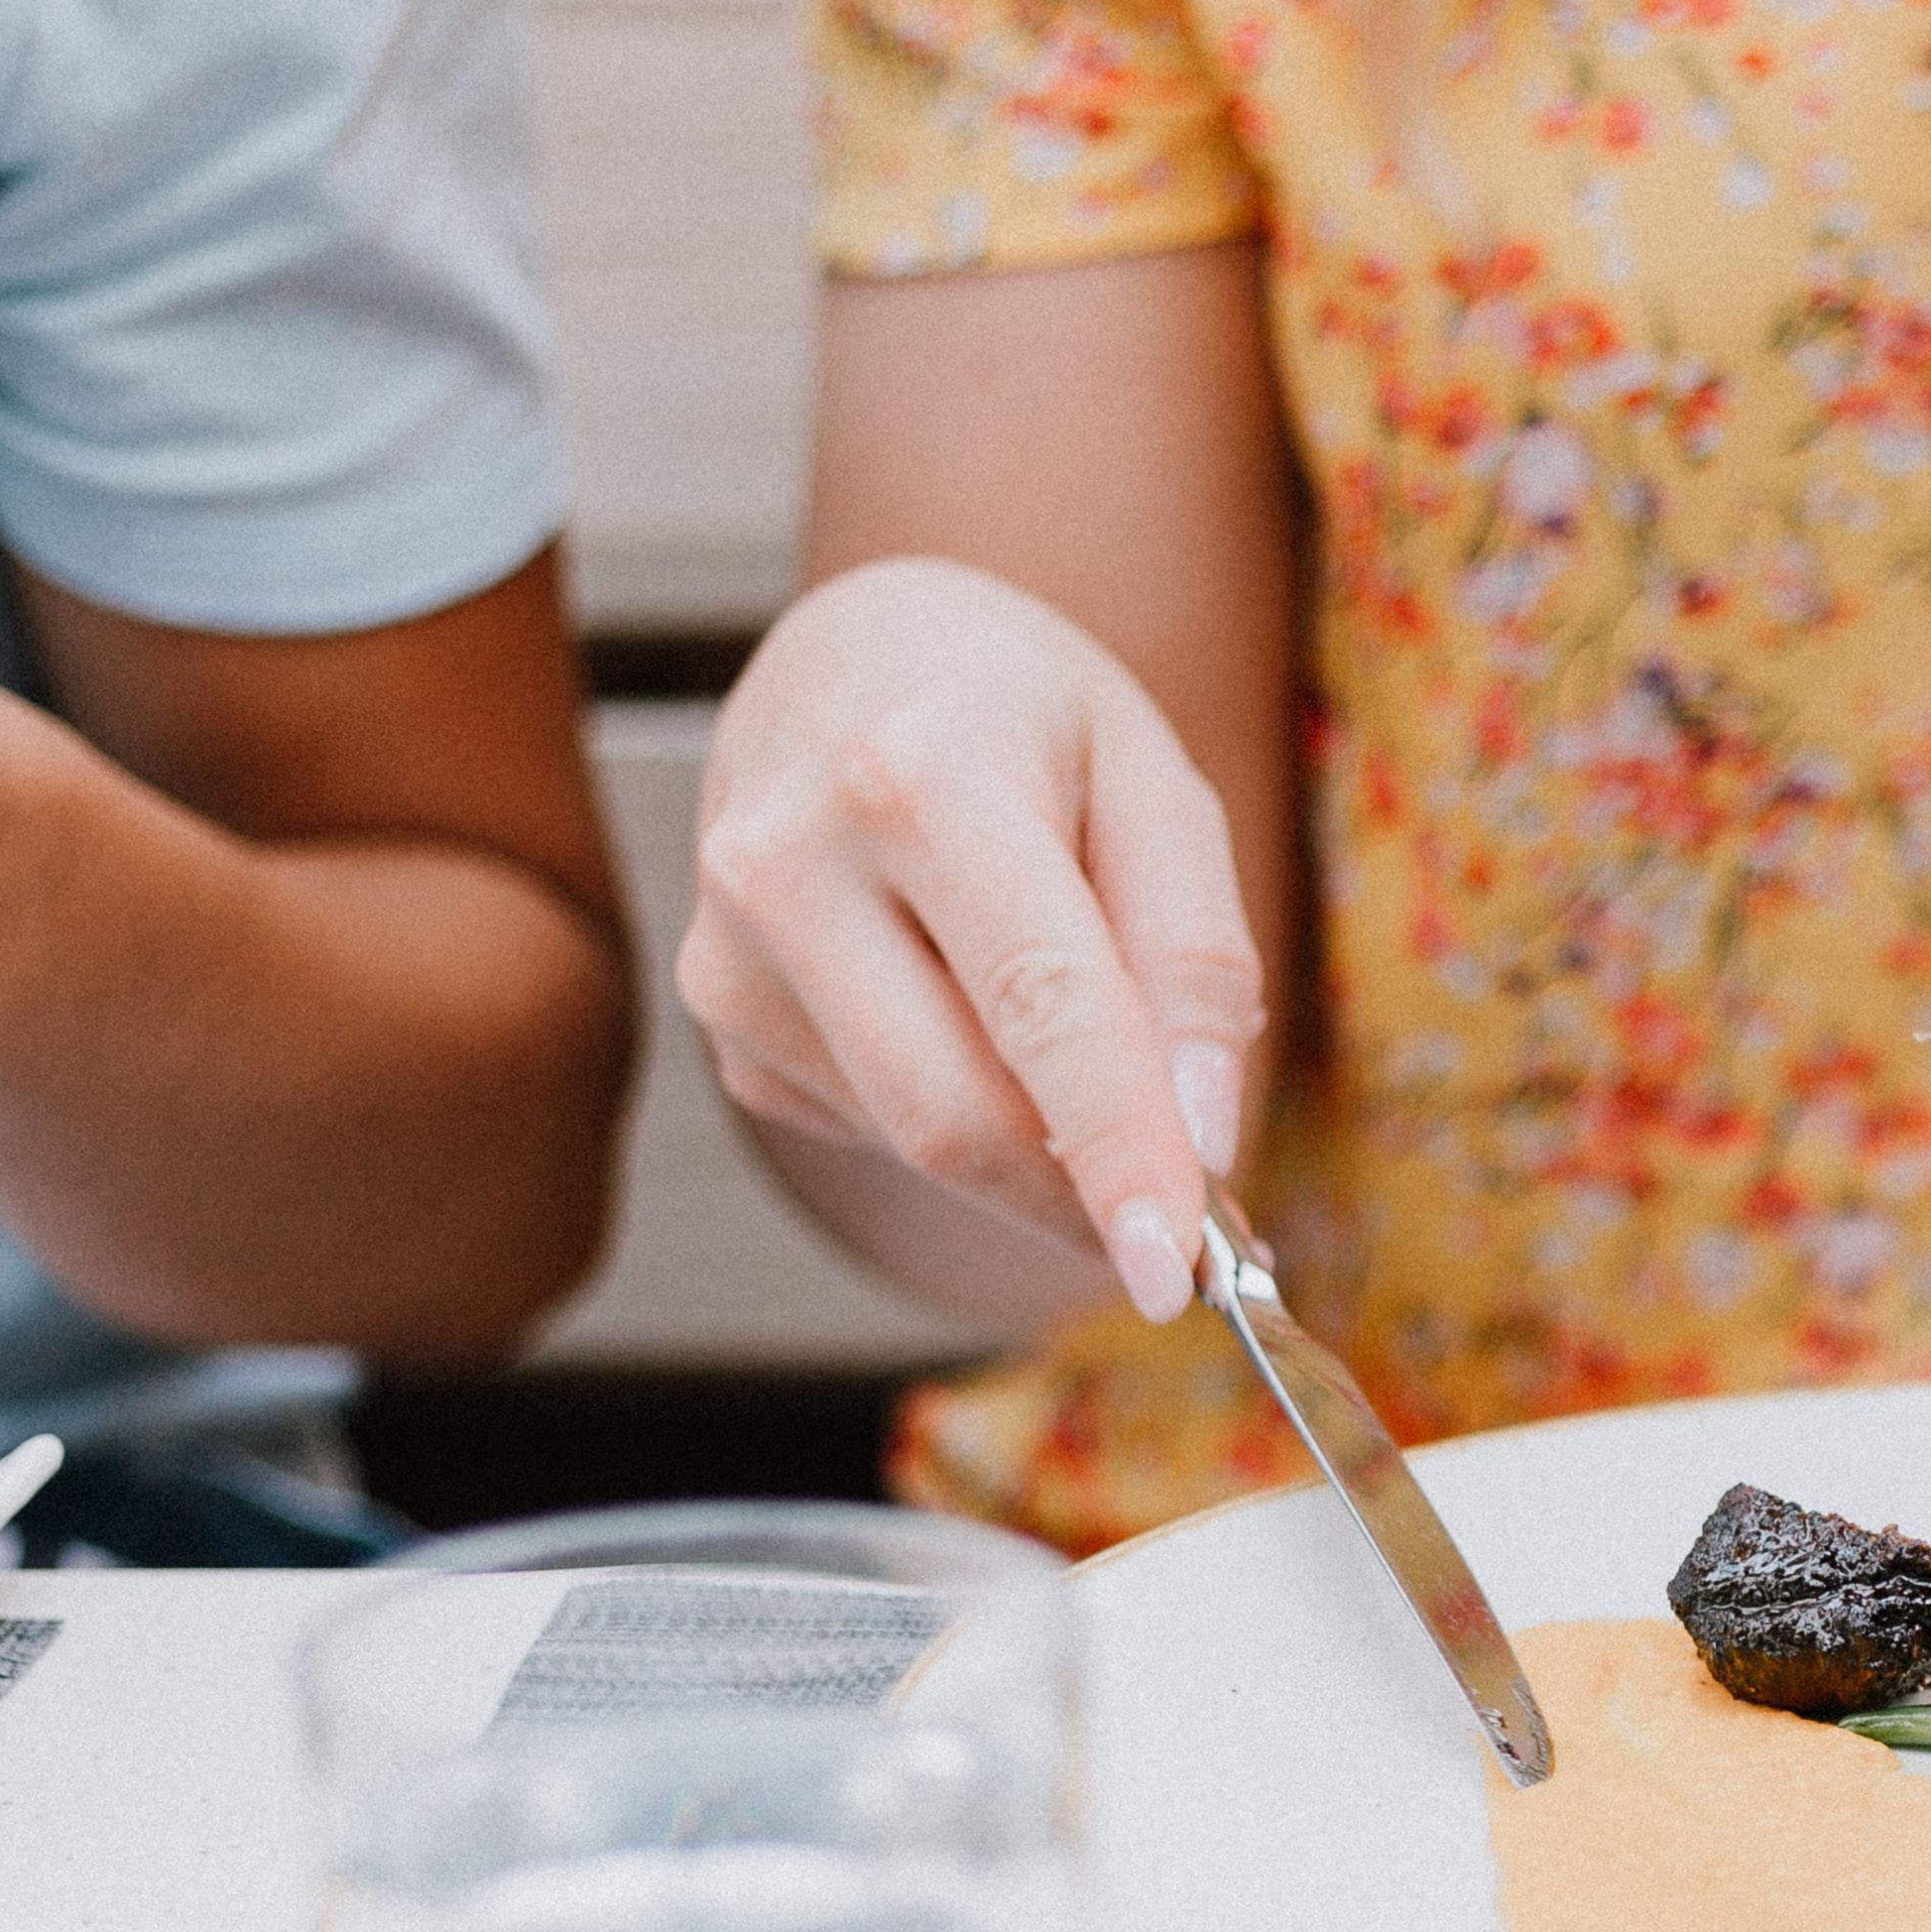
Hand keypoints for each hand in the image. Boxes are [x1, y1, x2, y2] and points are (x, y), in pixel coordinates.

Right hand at [683, 557, 1266, 1320]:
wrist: (851, 662)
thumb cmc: (1025, 717)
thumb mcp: (1156, 783)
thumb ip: (1197, 958)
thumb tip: (1208, 1138)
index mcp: (917, 775)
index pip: (1038, 1004)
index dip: (1115, 1151)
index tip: (1177, 1269)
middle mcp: (790, 863)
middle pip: (957, 1112)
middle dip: (1087, 1196)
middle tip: (1195, 1228)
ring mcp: (731, 953)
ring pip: (918, 1140)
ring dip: (1036, 1156)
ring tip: (1091, 1063)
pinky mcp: (722, 1023)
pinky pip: (876, 1128)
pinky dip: (966, 1117)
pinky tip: (975, 1017)